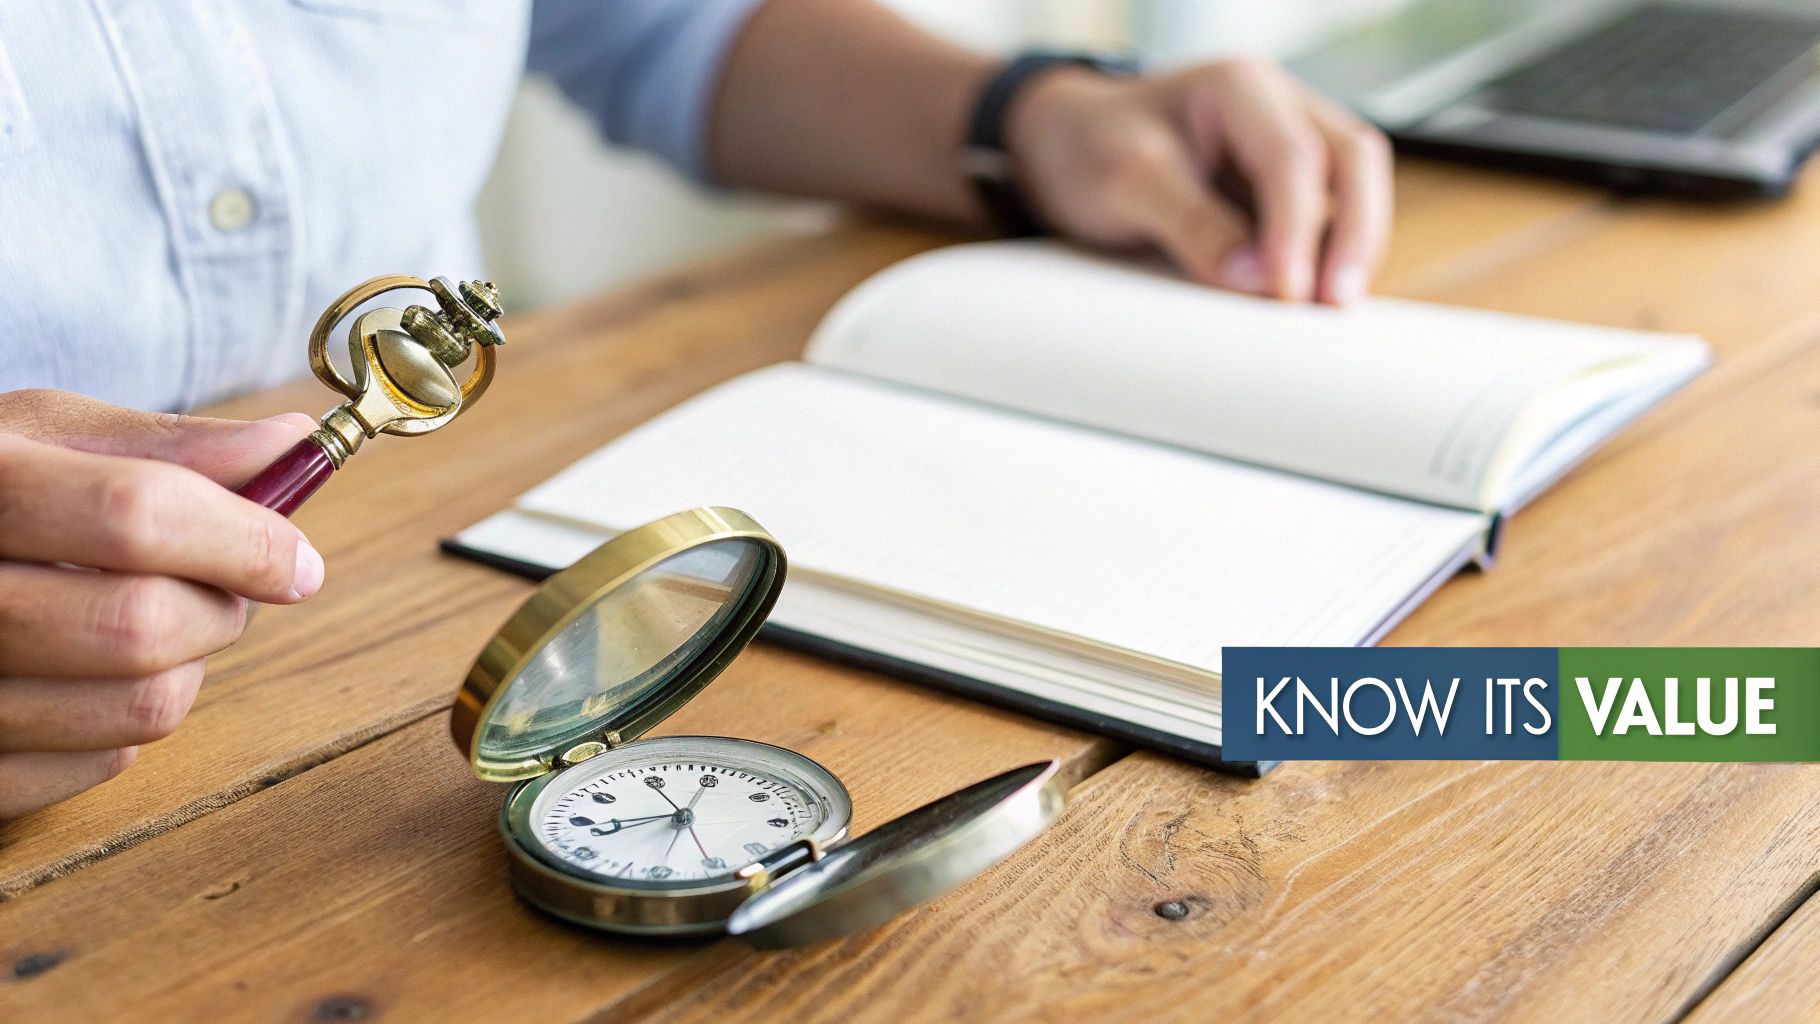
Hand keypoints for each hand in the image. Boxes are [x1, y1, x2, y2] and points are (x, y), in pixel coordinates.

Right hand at [0, 390, 323, 818]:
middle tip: (220, 588)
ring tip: (154, 623)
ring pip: (140, 707)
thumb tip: (293, 446)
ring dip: (185, 667)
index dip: (243, 540)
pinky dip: (125, 725)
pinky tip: (93, 676)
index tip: (297, 561)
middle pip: (143, 625)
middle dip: (219, 608)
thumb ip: (167, 447)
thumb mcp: (40, 437)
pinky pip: (98, 768)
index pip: (135, 517)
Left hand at [1004, 56, 1392, 304]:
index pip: (1290, 156)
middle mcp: (1278, 107)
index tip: (1285, 290)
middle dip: (1355, 233)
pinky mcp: (1281, 188)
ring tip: (1328, 312)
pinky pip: (1327, 218)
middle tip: (1337, 303)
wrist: (1066, 145)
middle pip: (1352, 160)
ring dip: (1349, 248)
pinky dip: (1326, 258)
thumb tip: (1257, 279)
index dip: (1295, 227)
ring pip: (1351, 189)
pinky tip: (1312, 300)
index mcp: (1238, 87)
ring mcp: (1288, 144)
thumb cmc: (1091, 147)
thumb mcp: (1126, 182)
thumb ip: (1192, 224)